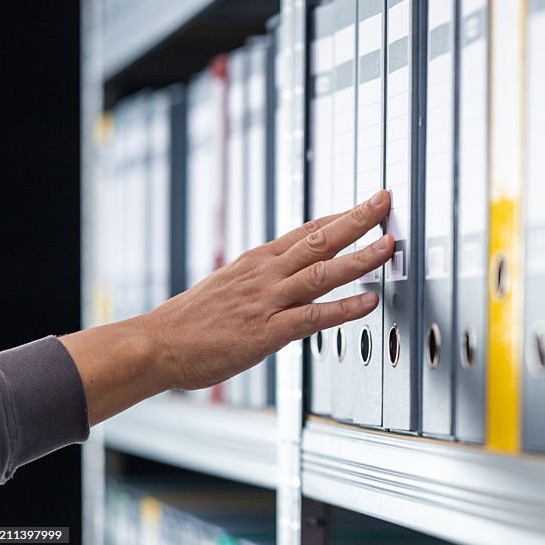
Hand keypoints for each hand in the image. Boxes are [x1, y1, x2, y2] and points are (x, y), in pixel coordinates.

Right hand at [60, 190, 392, 424]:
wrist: (156, 344)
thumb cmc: (192, 321)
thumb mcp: (230, 284)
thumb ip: (264, 276)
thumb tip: (291, 270)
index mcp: (259, 260)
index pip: (308, 229)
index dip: (342, 215)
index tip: (368, 202)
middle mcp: (266, 273)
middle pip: (319, 239)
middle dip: (357, 219)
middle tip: (385, 200)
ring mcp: (267, 300)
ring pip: (322, 273)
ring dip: (359, 258)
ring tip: (388, 245)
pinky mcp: (266, 332)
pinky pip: (312, 317)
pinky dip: (343, 309)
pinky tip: (369, 302)